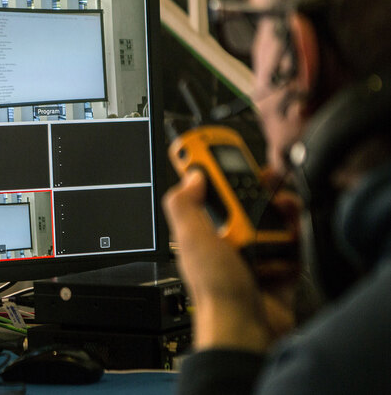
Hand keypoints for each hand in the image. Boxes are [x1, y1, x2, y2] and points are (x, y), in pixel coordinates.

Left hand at [163, 170, 293, 350]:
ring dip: (280, 211)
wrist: (245, 329)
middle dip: (255, 187)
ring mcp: (253, 256)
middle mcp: (226, 243)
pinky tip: (291, 235)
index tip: (219, 150)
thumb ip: (184, 204)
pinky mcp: (277, 270)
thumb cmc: (215, 290)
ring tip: (283, 207)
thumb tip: (190, 174)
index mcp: (202, 233)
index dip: (212, 171)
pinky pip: (291, 246)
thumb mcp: (191, 239)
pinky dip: (295, 238)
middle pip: (243, 203)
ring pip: (271, 221)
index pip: (205, 193)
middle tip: (266, 176)